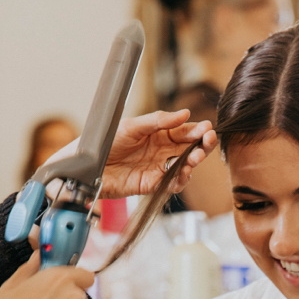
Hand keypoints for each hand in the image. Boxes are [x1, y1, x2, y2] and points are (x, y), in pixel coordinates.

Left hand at [46, 109, 216, 198]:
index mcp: (159, 134)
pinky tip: (183, 172)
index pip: (184, 131)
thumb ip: (158, 121)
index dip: (197, 130)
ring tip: (196, 156)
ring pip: (185, 165)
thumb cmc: (106, 142)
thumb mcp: (132, 126)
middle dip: (202, 144)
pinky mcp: (154, 184)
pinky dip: (181, 178)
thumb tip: (184, 114)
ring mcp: (159, 168)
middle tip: (208, 140)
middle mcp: (162, 151)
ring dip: (194, 161)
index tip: (207, 128)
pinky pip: (173, 183)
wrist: (89, 166)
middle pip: (189, 148)